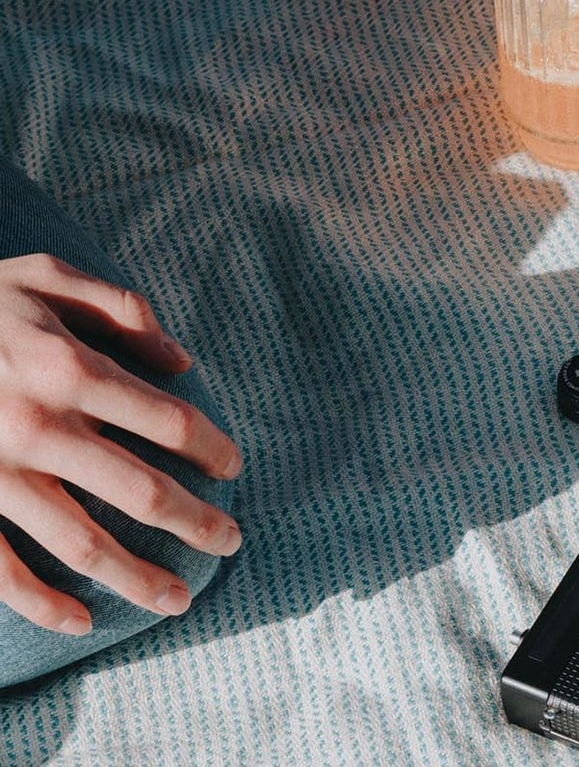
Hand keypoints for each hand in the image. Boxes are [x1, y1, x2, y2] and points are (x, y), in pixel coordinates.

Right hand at [0, 254, 242, 633]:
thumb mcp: (46, 277)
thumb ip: (121, 309)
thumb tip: (183, 361)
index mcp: (68, 368)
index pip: (167, 421)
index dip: (210, 448)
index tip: (233, 467)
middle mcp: (38, 428)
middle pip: (140, 491)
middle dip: (195, 522)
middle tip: (231, 541)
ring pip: (80, 543)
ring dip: (136, 577)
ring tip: (179, 599)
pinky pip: (0, 570)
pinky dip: (41, 603)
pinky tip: (81, 621)